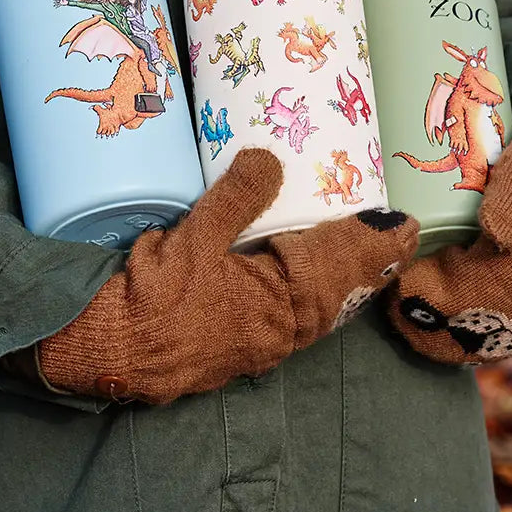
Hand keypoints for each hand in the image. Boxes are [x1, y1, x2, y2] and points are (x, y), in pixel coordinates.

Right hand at [39, 147, 418, 403]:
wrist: (108, 353)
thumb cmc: (153, 298)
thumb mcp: (195, 235)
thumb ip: (237, 197)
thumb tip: (270, 159)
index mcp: (278, 303)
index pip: (338, 266)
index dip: (372, 242)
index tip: (402, 223)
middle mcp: (279, 331)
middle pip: (337, 293)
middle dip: (366, 263)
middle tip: (394, 235)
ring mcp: (258, 344)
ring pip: (315, 311)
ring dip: (341, 282)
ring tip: (362, 255)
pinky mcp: (236, 347)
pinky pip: (291, 319)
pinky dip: (311, 297)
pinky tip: (306, 282)